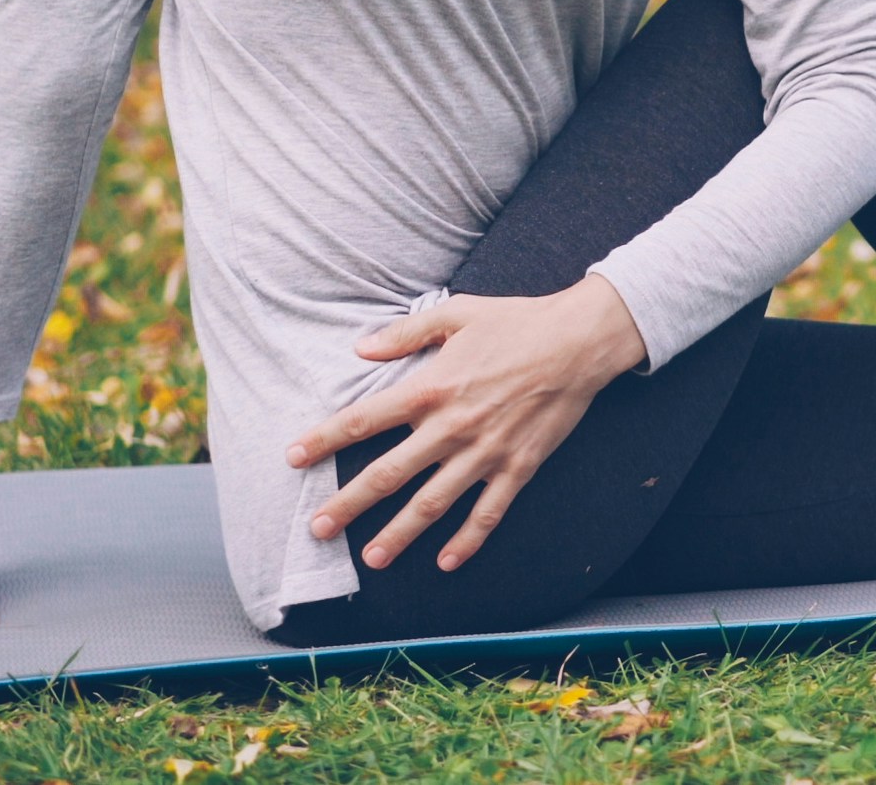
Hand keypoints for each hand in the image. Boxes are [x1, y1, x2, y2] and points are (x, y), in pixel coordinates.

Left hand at [287, 276, 648, 575]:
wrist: (582, 340)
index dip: (324, 439)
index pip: (364, 419)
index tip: (293, 457)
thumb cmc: (518, 322)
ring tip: (371, 559)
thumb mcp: (458, 313)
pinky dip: (467, 539)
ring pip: (433, 502)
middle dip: (349, 504)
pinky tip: (446, 562)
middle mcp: (452, 426)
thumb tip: (359, 348)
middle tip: (318, 529)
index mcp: (432, 387)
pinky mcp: (519, 466)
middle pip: (388, 474)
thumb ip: (405, 333)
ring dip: (399, 534)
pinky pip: (489, 511)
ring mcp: (486, 451)